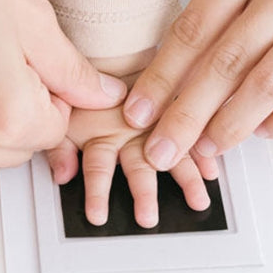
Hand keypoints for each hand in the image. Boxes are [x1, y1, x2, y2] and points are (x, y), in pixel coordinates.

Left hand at [46, 103, 214, 227]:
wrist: (113, 55)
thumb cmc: (89, 93)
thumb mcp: (65, 117)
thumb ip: (60, 148)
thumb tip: (61, 174)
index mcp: (102, 133)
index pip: (98, 167)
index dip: (97, 192)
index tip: (98, 216)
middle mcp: (130, 131)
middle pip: (138, 165)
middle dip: (144, 193)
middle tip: (148, 217)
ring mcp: (153, 123)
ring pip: (171, 152)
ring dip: (185, 177)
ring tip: (197, 200)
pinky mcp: (172, 112)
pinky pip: (191, 134)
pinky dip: (202, 153)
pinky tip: (212, 171)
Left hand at [123, 0, 272, 168]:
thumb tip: (185, 67)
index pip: (195, 25)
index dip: (162, 75)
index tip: (137, 108)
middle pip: (226, 60)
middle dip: (185, 113)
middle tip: (158, 148)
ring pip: (269, 83)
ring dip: (231, 124)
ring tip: (206, 149)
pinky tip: (261, 131)